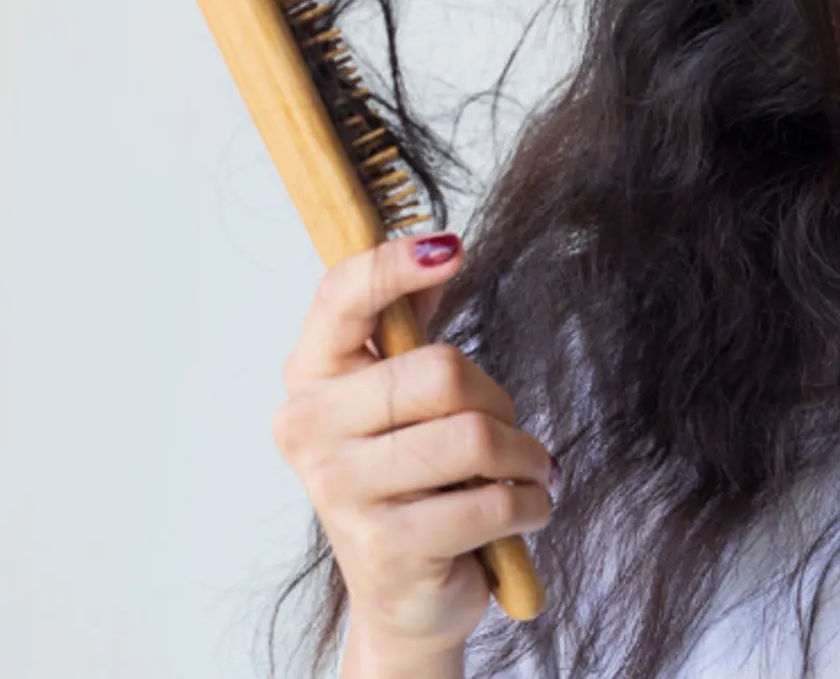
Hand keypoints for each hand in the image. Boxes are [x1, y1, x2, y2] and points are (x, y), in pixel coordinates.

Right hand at [270, 233, 556, 658]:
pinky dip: (530, 503)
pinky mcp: (387, 547)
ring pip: (475, 437)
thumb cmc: (410, 482)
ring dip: (525, 457)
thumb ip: (409, 321)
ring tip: (525, 473)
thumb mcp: (402, 397)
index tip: (451, 248)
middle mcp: (309, 429)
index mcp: (309, 377)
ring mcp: (341, 491)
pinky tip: (523, 510)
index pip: (342, 299)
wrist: (406, 597)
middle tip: (509, 432)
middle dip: (499, 402)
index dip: (394, 266)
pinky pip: (492, 502)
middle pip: (440, 371)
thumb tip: (437, 243)